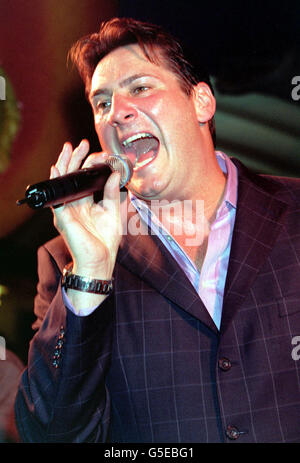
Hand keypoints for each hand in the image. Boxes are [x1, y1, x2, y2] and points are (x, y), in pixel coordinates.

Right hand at [51, 139, 121, 280]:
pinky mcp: (62, 217)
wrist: (101, 261)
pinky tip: (57, 169)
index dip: (86, 165)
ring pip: (61, 183)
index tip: (95, 152)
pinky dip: (56, 182)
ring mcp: (65, 210)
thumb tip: (115, 173)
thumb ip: (112, 192)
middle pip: (70, 177)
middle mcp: (73, 205)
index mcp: (85, 203)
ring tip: (68, 149)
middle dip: (74, 159)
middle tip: (80, 144)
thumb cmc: (105, 241)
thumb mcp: (113, 212)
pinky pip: (56, 196)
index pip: (81, 179)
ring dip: (63, 165)